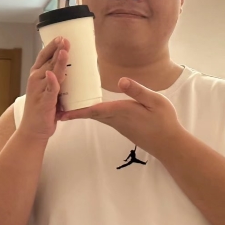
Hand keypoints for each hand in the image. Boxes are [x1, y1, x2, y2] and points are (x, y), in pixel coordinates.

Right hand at [17, 36, 69, 141]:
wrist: (33, 129)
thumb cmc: (43, 107)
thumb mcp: (49, 88)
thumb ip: (57, 77)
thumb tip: (70, 66)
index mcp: (37, 75)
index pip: (44, 56)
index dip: (52, 46)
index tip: (61, 36)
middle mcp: (36, 79)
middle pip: (48, 61)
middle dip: (57, 49)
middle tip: (65, 39)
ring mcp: (40, 90)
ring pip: (51, 72)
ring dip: (57, 61)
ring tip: (64, 51)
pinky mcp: (45, 102)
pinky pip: (50, 90)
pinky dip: (52, 82)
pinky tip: (53, 75)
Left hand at [61, 78, 186, 157]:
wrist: (169, 144)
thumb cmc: (164, 121)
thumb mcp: (155, 101)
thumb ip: (138, 91)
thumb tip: (121, 80)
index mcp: (122, 111)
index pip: (95, 110)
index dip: (77, 110)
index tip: (61, 111)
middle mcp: (116, 119)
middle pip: (90, 113)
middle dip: (73, 109)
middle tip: (55, 104)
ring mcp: (118, 124)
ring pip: (95, 116)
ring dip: (81, 110)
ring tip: (67, 103)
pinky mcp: (122, 125)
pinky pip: (102, 117)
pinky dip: (91, 112)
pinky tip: (89, 106)